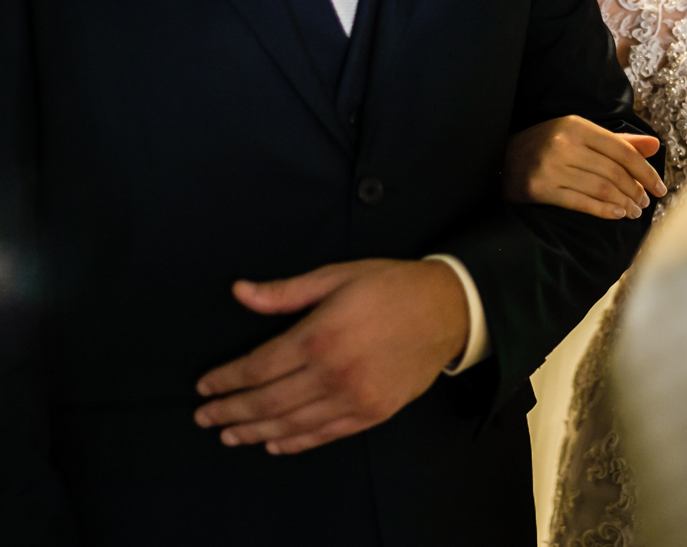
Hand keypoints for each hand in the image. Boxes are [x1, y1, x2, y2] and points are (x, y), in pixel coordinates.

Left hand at [194, 259, 467, 454]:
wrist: (447, 310)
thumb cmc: (391, 287)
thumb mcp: (337, 276)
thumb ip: (286, 291)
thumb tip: (240, 292)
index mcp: (321, 335)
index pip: (259, 366)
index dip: (226, 379)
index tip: (205, 386)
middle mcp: (334, 372)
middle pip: (268, 400)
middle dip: (231, 410)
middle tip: (205, 417)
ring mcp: (355, 398)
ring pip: (292, 423)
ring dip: (254, 431)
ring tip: (229, 435)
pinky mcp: (373, 413)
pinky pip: (325, 434)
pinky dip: (295, 442)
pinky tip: (273, 443)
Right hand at [503, 115, 665, 219]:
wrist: (499, 159)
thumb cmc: (545, 145)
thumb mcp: (578, 134)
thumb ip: (618, 140)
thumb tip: (655, 145)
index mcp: (576, 126)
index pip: (622, 150)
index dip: (645, 171)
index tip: (660, 187)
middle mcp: (564, 144)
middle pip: (613, 172)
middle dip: (636, 190)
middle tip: (646, 203)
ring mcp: (550, 167)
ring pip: (600, 189)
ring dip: (623, 203)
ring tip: (635, 212)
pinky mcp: (539, 188)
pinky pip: (580, 203)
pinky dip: (604, 211)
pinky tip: (617, 215)